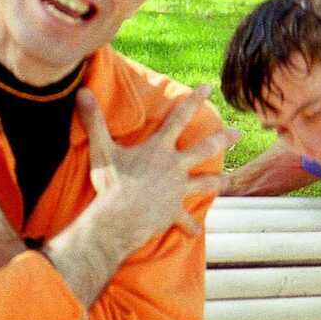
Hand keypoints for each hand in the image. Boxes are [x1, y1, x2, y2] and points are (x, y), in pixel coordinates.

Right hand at [77, 84, 238, 251]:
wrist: (120, 218)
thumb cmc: (111, 183)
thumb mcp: (101, 149)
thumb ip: (94, 120)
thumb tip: (81, 91)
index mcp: (160, 148)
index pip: (179, 117)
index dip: (193, 100)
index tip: (207, 87)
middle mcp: (174, 166)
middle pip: (204, 149)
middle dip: (223, 139)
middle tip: (239, 133)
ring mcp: (177, 190)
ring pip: (204, 183)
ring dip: (217, 182)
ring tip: (228, 181)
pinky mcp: (174, 212)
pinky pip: (184, 220)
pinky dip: (189, 227)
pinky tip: (194, 232)